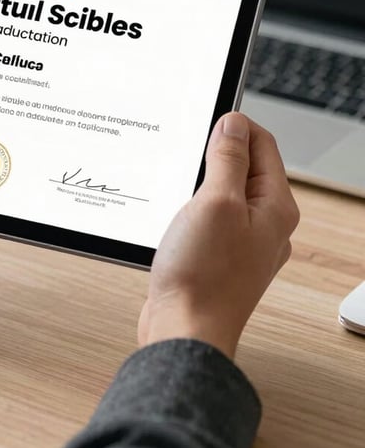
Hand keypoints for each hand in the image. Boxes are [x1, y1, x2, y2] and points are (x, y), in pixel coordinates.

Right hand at [137, 112, 298, 358]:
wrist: (184, 329)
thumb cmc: (202, 275)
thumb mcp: (215, 202)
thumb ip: (228, 159)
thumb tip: (233, 124)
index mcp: (274, 207)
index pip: (263, 144)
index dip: (234, 125)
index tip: (204, 118)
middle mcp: (265, 224)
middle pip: (245, 166)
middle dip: (214, 152)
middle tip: (185, 152)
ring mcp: (243, 242)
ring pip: (224, 191)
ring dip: (200, 180)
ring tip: (177, 184)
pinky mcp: (219, 255)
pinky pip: (210, 215)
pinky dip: (192, 205)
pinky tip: (173, 212)